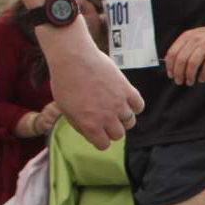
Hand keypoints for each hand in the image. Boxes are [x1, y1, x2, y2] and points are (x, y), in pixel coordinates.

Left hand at [39, 31, 143, 149]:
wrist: (73, 58)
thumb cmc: (64, 82)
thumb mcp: (65, 109)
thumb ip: (80, 124)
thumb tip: (92, 133)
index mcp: (89, 125)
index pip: (104, 145)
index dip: (100, 139)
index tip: (97, 131)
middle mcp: (106, 117)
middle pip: (119, 135)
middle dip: (112, 129)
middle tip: (106, 119)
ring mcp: (118, 104)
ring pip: (130, 122)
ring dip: (123, 118)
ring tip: (116, 108)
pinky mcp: (127, 90)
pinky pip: (139, 106)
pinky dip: (134, 106)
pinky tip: (126, 100)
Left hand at [163, 15, 204, 85]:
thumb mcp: (196, 36)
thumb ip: (185, 46)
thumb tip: (172, 63)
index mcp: (187, 36)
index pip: (172, 52)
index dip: (170, 66)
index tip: (171, 74)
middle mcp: (196, 39)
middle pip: (181, 59)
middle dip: (178, 73)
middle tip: (179, 81)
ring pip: (192, 63)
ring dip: (189, 76)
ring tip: (190, 82)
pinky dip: (203, 75)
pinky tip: (202, 79)